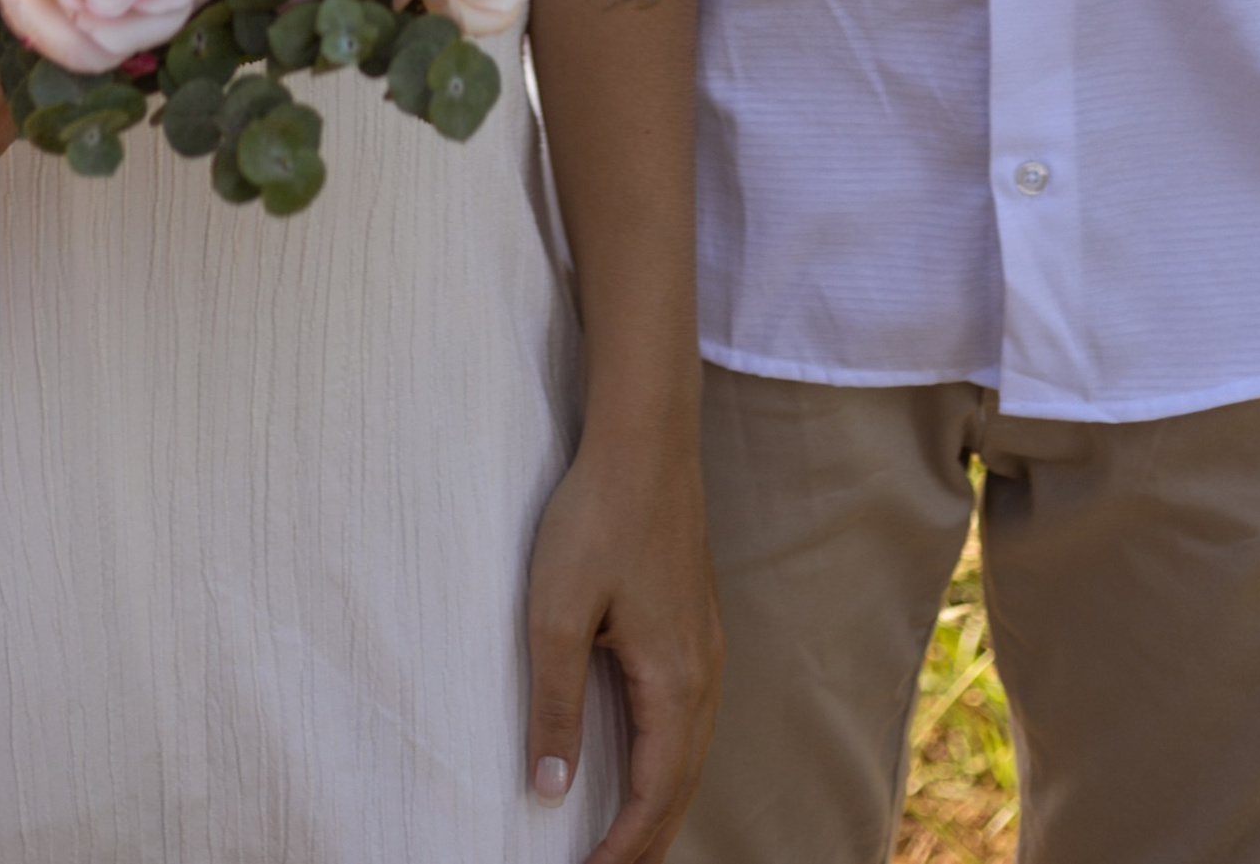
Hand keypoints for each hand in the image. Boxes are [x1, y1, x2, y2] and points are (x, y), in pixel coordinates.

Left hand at [525, 417, 720, 863]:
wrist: (645, 436)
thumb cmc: (595, 517)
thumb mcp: (554, 615)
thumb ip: (554, 706)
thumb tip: (552, 789)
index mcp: (673, 680)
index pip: (654, 795)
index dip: (622, 848)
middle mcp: (703, 670)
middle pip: (683, 782)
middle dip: (649, 838)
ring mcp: (706, 642)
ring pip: (692, 748)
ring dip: (663, 799)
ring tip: (627, 837)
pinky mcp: (697, 619)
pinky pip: (692, 713)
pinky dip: (671, 756)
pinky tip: (648, 755)